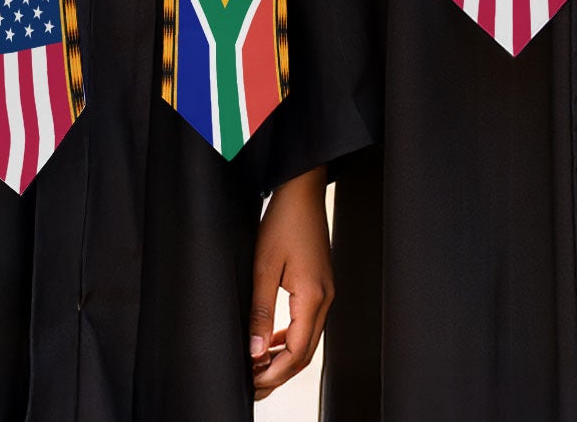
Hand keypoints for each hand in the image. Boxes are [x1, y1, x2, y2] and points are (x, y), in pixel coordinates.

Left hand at [249, 166, 333, 397]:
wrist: (303, 191)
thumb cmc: (284, 222)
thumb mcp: (263, 267)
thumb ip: (260, 313)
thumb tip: (255, 352)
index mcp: (313, 296)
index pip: (297, 352)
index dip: (274, 373)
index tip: (251, 383)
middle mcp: (325, 297)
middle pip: (306, 352)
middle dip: (279, 374)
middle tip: (252, 385)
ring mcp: (326, 291)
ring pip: (308, 340)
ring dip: (284, 359)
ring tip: (257, 369)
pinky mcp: (320, 286)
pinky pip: (308, 323)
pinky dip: (291, 340)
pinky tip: (271, 342)